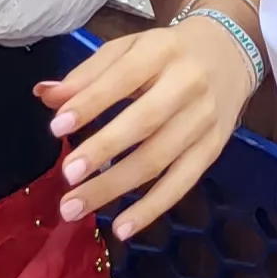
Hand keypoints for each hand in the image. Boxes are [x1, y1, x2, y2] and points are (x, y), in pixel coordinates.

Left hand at [36, 16, 254, 238]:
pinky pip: (182, 183)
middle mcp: (188, 84)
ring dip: (115, 186)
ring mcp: (204, 120)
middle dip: (103, 150)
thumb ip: (88, 74)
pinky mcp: (213, 148)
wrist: (230, 52)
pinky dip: (152, 208)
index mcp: (162, 50)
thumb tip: (46, 96)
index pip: (124, 77)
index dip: (91, 102)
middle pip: (144, 122)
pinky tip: (121, 228)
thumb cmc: (168, 53)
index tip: (56, 127)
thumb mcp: (129, 49)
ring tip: (74, 207)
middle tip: (67, 174)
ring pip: (159, 158)